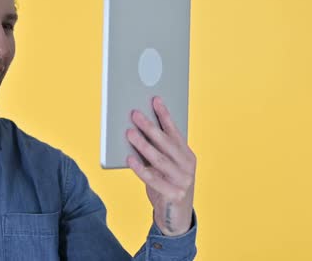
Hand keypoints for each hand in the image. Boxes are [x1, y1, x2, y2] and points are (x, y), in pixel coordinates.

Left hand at [125, 96, 195, 235]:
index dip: (164, 115)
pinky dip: (140, 168)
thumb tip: (137, 129)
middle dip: (149, 126)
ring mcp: (182, 180)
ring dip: (142, 144)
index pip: (174, 131)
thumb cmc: (166, 183)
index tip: (155, 99)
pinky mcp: (173, 194)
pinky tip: (128, 158)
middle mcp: (187, 166)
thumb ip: (156, 150)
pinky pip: (153, 178)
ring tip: (129, 132)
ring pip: (159, 159)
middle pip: (165, 143)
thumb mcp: (164, 165)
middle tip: (134, 114)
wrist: (176, 216)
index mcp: (186, 154)